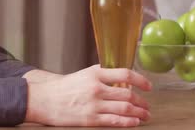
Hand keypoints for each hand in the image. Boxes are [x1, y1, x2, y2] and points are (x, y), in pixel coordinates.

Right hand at [25, 65, 151, 126]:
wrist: (45, 99)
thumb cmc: (64, 87)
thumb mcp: (83, 73)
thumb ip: (101, 72)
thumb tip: (120, 74)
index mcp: (96, 73)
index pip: (125, 74)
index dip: (141, 80)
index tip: (148, 85)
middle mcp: (96, 88)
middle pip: (128, 94)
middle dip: (142, 101)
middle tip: (147, 105)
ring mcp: (94, 104)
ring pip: (125, 108)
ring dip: (139, 112)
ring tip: (144, 115)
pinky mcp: (91, 119)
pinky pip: (115, 121)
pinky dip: (128, 122)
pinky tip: (134, 122)